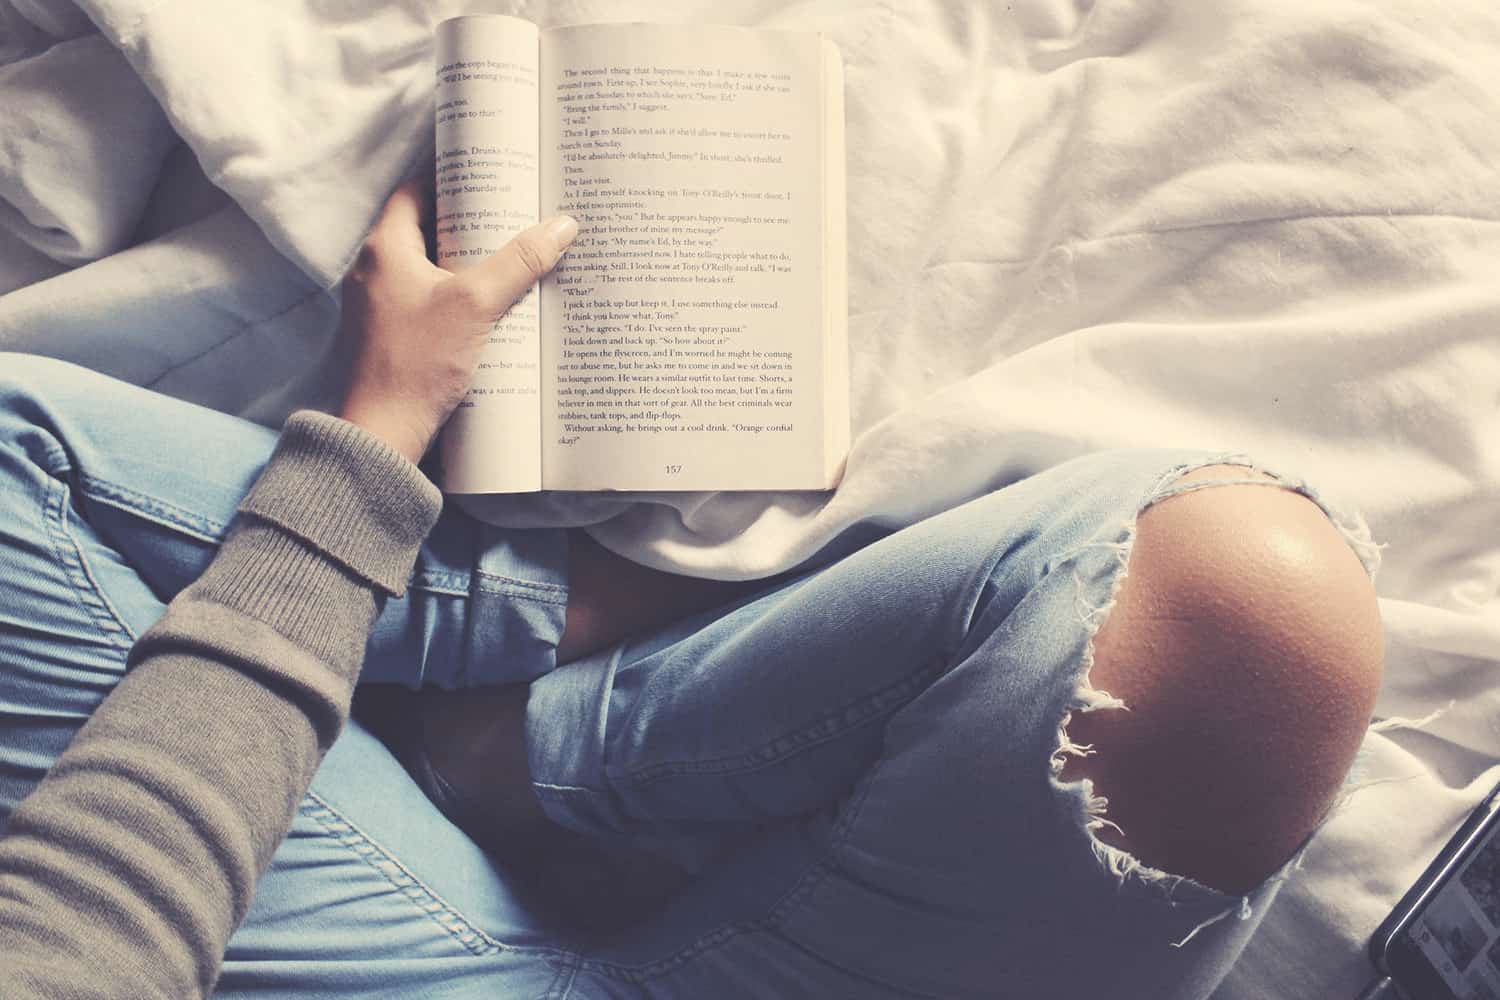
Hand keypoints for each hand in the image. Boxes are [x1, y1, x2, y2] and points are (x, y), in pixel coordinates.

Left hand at [337, 176, 577, 463]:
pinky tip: (492, 303)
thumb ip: (519, 262)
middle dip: (469, 220)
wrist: (384, 431)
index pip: (415, 189)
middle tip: (513, 213)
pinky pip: (428, 297)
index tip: (490, 175)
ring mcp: (380, 302)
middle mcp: (374, 268)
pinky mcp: (392, 333)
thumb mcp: (476, 303)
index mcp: (384, 246)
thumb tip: (563, 224)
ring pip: (428, 264)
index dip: (452, 177)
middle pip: (426, 226)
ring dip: (466, 259)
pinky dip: (457, 292)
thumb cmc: (418, 362)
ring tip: (511, 255)